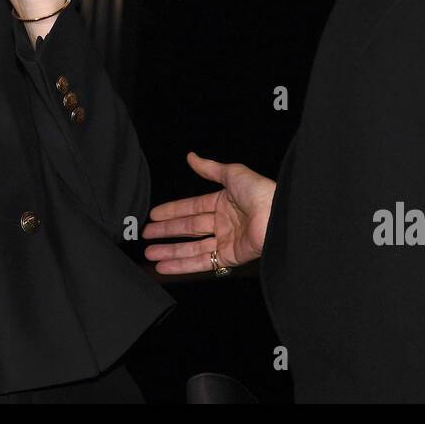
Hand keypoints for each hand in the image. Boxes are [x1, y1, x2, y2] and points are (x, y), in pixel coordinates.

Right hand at [143, 152, 275, 274]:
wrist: (277, 214)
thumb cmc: (261, 191)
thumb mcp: (232, 173)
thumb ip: (209, 168)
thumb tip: (192, 157)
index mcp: (224, 202)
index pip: (191, 207)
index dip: (172, 211)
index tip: (154, 214)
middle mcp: (223, 222)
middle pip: (188, 228)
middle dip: (166, 232)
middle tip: (146, 234)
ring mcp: (226, 240)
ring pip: (191, 248)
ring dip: (169, 251)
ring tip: (150, 253)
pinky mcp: (230, 257)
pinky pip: (201, 262)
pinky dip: (182, 265)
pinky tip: (165, 266)